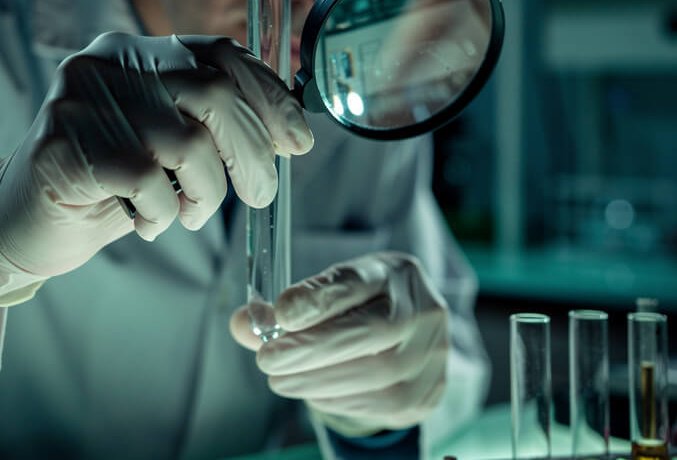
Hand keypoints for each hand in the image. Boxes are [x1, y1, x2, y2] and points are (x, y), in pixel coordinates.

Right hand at [0, 33, 312, 298]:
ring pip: (187, 144)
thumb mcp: (170, 142)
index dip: (269, 96)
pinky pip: (147, 182)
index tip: (298, 140)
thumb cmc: (110, 180)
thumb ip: (216, 125)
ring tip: (188, 213)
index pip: (219, 54)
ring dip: (205, 194)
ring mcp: (80, 99)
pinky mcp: (62, 146)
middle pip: (212, 93)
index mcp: (138, 50)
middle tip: (259, 194)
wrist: (24, 218)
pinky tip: (146, 220)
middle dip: (251, 152)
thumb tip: (293, 133)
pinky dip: (161, 213)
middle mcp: (107, 61)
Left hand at [230, 252, 448, 436]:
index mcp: (394, 272)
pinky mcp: (431, 391)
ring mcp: (433, 352)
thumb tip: (242, 324)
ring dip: (319, 381)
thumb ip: (284, 309)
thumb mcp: (329, 294)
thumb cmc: (359, 309)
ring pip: (379, 374)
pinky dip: (339, 400)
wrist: (412, 337)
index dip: (318, 296)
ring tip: (281, 380)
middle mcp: (423, 308)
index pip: (358, 281)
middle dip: (313, 349)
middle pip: (374, 330)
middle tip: (267, 361)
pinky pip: (385, 404)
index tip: (280, 311)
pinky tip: (314, 392)